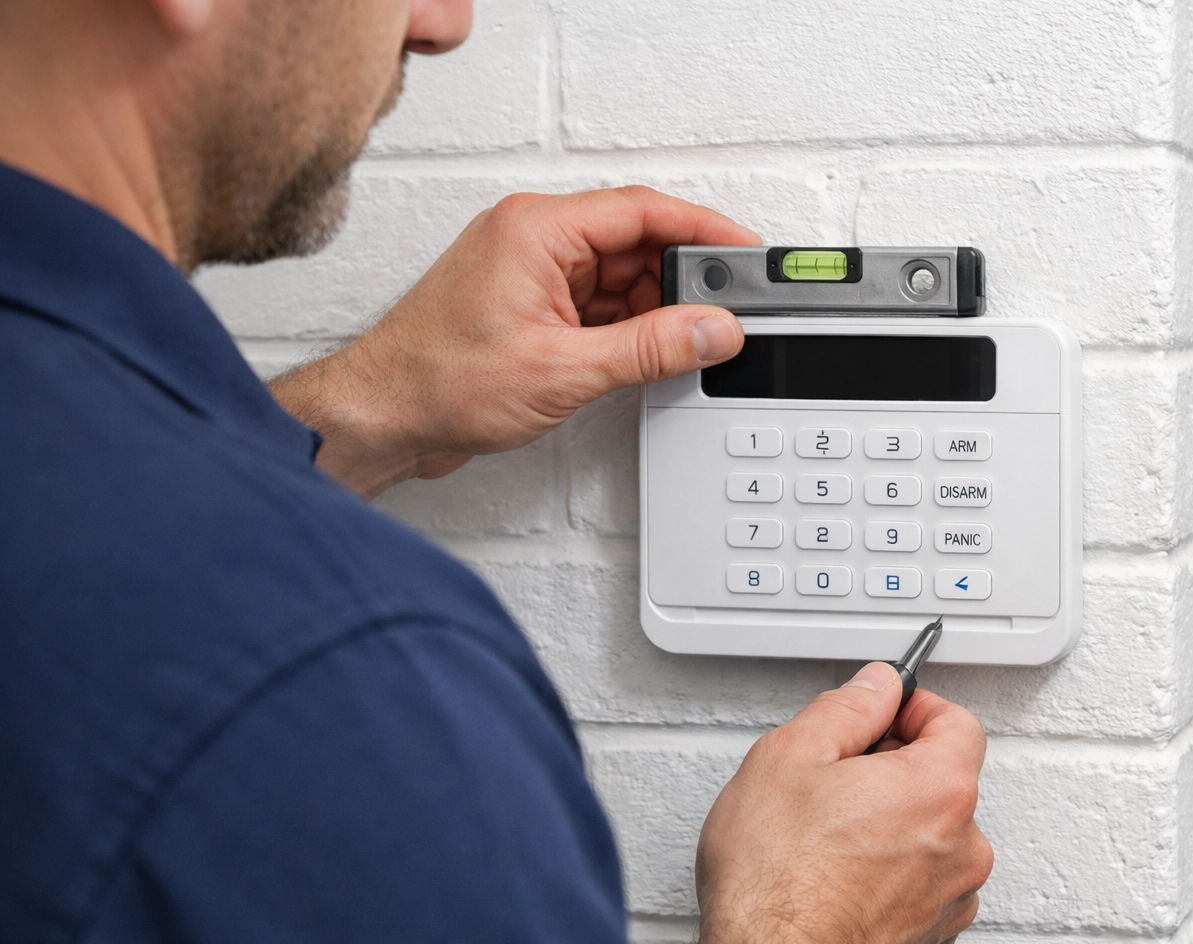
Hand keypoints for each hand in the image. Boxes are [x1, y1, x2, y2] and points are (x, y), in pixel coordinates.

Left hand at [268, 186, 759, 496]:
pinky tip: (645, 356)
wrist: (383, 420)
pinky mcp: (531, 309)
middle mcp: (533, 240)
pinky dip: (627, 330)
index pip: (642, 211)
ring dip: (653, 312)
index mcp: (536, 228)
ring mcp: (531, 274)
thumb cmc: (438, 382)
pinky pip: (598, 306)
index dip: (703, 231)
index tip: (746, 253)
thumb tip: (712, 331)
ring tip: (680, 348)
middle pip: (635, 244)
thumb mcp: (565, 370)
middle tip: (722, 317)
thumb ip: (651, 349)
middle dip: (682, 282)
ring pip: (619, 279)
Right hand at [676, 665, 992, 943]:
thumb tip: (875, 686)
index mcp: (940, 790)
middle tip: (835, 774)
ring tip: (828, 834)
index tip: (882, 712)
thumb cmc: (776, 882)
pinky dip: (889, 873)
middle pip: (944, 779)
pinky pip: (920, 884)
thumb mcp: (791, 756)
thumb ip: (846, 707)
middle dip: (894, 768)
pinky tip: (836, 876)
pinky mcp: (928, 939)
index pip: (957, 721)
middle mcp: (962, 847)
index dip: (914, 707)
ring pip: (932, 836)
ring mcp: (949, 900)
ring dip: (892, 825)